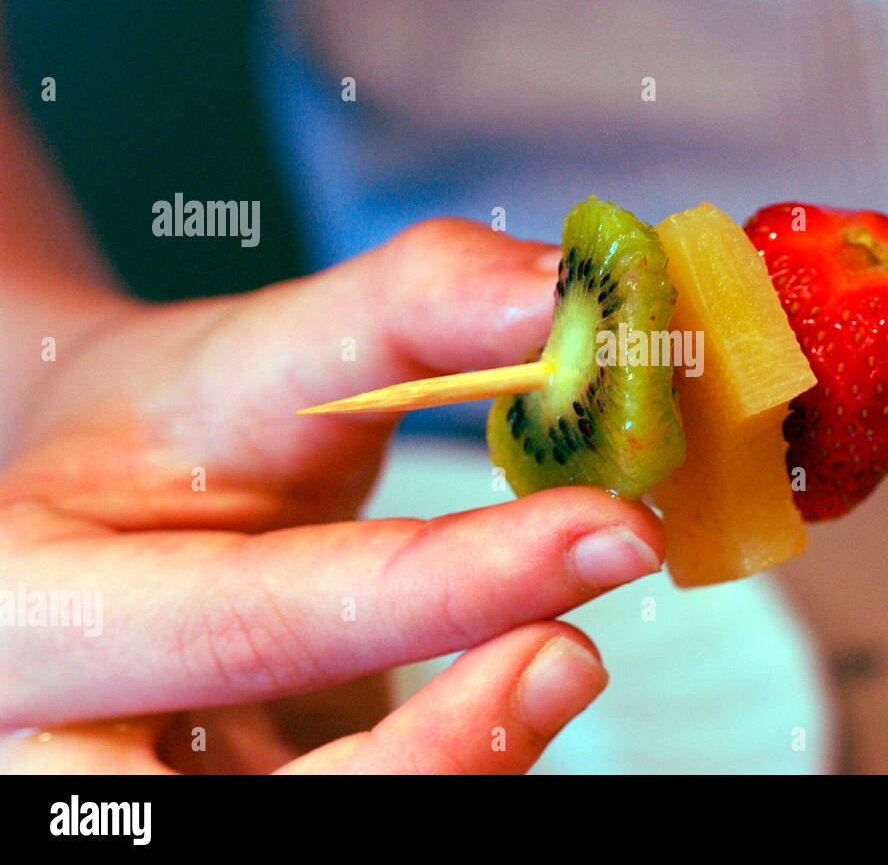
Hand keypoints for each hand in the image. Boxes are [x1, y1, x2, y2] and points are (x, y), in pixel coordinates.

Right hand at [0, 219, 664, 772]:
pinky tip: (514, 691)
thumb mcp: (261, 350)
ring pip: (324, 832)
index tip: (609, 530)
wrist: (113, 505)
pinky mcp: (248, 802)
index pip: (256, 623)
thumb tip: (564, 298)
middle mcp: (69, 747)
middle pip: (264, 809)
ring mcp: (165, 796)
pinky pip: (370, 810)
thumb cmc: (173, 426)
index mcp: (36, 609)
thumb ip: (408, 312)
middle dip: (445, 752)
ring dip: (462, 771)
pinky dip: (457, 765)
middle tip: (572, 652)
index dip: (452, 589)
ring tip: (556, 661)